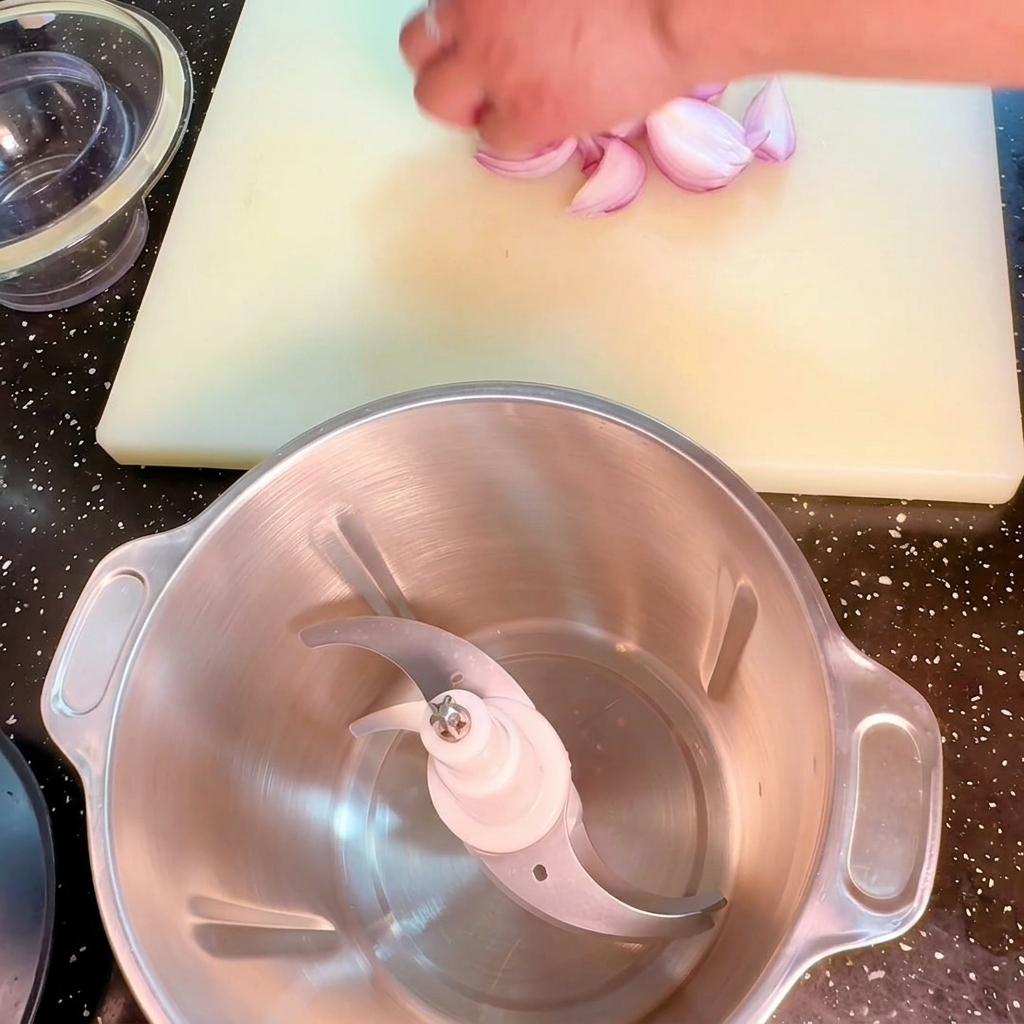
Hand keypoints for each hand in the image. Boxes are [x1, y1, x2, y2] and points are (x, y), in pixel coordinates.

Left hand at [400, 0, 751, 155]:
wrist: (675, 8)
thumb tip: (529, 17)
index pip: (439, 5)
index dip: (459, 22)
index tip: (482, 31)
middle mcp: (473, 17)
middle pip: (417, 47)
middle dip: (444, 59)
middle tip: (478, 69)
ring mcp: (493, 68)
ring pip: (437, 100)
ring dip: (465, 101)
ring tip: (500, 101)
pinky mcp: (526, 114)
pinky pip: (493, 139)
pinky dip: (511, 134)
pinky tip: (538, 122)